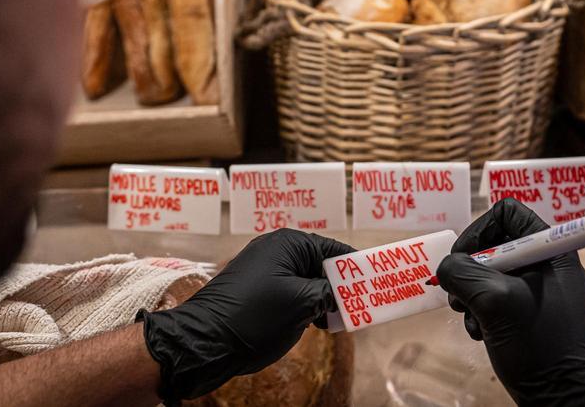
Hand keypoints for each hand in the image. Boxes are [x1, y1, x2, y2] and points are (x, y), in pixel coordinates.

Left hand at [139, 229, 352, 404]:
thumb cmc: (253, 316)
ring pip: (307, 281)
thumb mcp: (303, 303)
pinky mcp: (257, 291)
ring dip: (325, 299)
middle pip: (321, 265)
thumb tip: (344, 292)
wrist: (205, 341)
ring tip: (339, 320)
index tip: (378, 283)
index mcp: (288, 244)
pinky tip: (317, 324)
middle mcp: (276, 251)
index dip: (357, 268)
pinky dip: (307, 306)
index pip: (335, 250)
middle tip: (362, 307)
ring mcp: (264, 271)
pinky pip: (292, 292)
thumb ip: (330, 292)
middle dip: (341, 286)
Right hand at [436, 199, 584, 405]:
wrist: (565, 399)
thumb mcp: (496, 302)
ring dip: (471, 295)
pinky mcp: (529, 314)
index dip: (478, 229)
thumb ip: (465, 273)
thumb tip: (446, 266)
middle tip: (459, 295)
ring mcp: (538, 290)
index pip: (507, 212)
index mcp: (551, 250)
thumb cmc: (542, 347)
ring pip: (489, 274)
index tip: (462, 259)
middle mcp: (546, 264)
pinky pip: (495, 299)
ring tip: (471, 319)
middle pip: (493, 244)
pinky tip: (480, 334)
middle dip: (469, 269)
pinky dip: (480, 313)